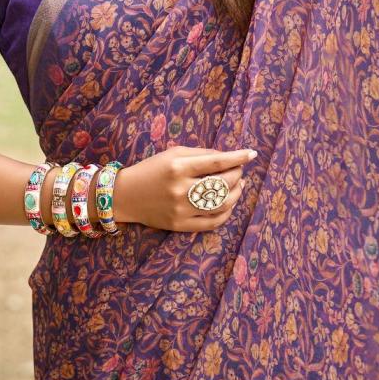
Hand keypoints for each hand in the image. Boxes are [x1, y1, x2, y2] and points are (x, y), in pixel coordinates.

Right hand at [114, 145, 255, 231]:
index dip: (237, 158)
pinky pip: (212, 222)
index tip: (251, 154)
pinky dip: (226, 212)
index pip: (216, 162)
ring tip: (239, 184)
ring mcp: (182, 210)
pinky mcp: (181, 226)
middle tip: (239, 169)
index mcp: (178, 167)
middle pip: (221, 184)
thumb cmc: (153, 169)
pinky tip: (229, 202)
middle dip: (237, 174)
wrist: (127, 195)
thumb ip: (201, 154)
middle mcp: (181, 189)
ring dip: (236, 193)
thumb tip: (228, 157)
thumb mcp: (174, 153)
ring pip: (221, 204)